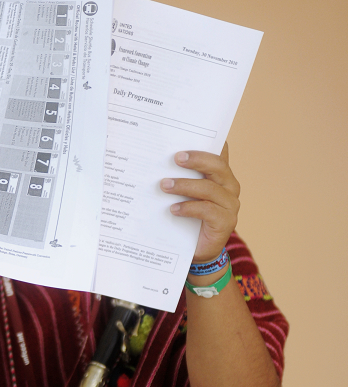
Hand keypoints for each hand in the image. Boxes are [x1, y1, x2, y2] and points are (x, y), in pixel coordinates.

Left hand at [161, 142, 239, 261]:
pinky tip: (173, 209)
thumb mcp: (184, 195)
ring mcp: (230, 205)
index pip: (219, 152)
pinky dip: (189, 208)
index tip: (190, 135)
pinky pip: (207, 210)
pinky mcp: (226, 222)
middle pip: (217, 166)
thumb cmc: (188, 219)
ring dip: (185, 185)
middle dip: (196, 159)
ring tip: (165, 185)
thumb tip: (157, 161)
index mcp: (221, 175)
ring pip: (209, 188)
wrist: (198, 251)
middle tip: (175, 158)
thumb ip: (179, 177)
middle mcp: (229, 186)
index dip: (209, 143)